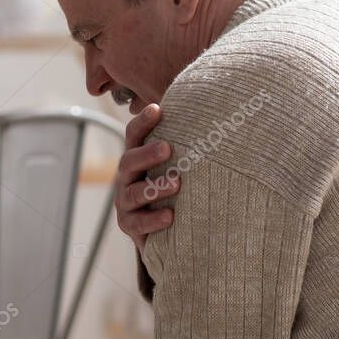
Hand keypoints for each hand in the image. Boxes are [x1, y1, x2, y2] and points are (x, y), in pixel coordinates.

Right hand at [115, 103, 179, 251]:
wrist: (163, 229)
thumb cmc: (173, 188)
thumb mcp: (176, 165)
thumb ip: (185, 145)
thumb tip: (213, 113)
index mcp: (137, 157)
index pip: (134, 135)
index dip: (143, 122)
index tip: (157, 109)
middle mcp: (127, 177)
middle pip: (129, 161)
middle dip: (147, 154)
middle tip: (168, 148)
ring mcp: (125, 202)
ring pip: (134, 193)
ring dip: (155, 187)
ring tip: (176, 183)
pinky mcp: (129, 224)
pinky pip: (138, 222)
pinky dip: (153, 219)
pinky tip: (170, 216)